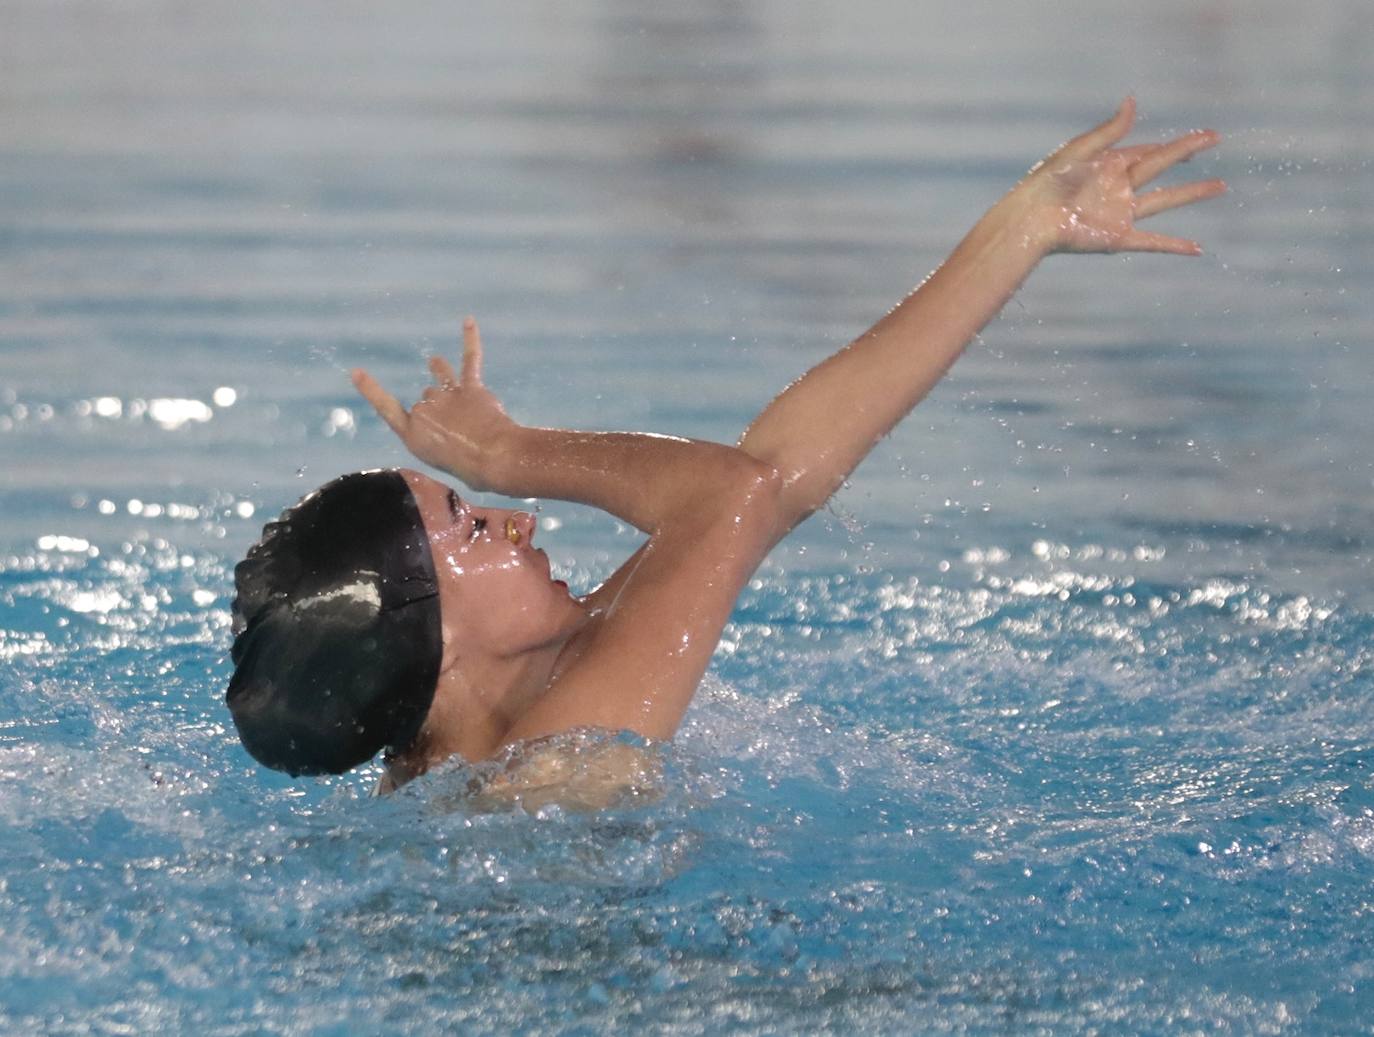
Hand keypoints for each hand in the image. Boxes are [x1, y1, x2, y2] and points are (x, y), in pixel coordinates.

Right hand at [351, 317, 517, 491]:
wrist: (492, 457)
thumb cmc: (468, 467)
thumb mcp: (439, 458)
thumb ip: (436, 436)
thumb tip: (448, 418)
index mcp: (412, 433)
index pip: (386, 407)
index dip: (371, 390)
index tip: (357, 372)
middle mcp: (425, 410)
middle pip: (426, 399)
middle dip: (439, 409)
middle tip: (460, 432)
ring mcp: (447, 396)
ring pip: (441, 381)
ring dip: (440, 373)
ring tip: (434, 362)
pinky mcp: (471, 388)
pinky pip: (470, 359)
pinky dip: (470, 339)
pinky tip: (469, 320)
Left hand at [1017, 97, 1225, 255]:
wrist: (1032, 220)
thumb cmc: (1049, 182)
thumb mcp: (1080, 151)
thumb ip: (1109, 131)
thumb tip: (1133, 100)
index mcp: (1109, 164)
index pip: (1149, 150)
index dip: (1176, 143)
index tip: (1203, 136)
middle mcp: (1119, 187)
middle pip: (1163, 167)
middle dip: (1189, 153)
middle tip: (1217, 139)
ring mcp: (1120, 213)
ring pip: (1166, 201)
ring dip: (1194, 193)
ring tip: (1222, 187)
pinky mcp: (1117, 237)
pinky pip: (1152, 242)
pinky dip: (1174, 246)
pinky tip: (1197, 249)